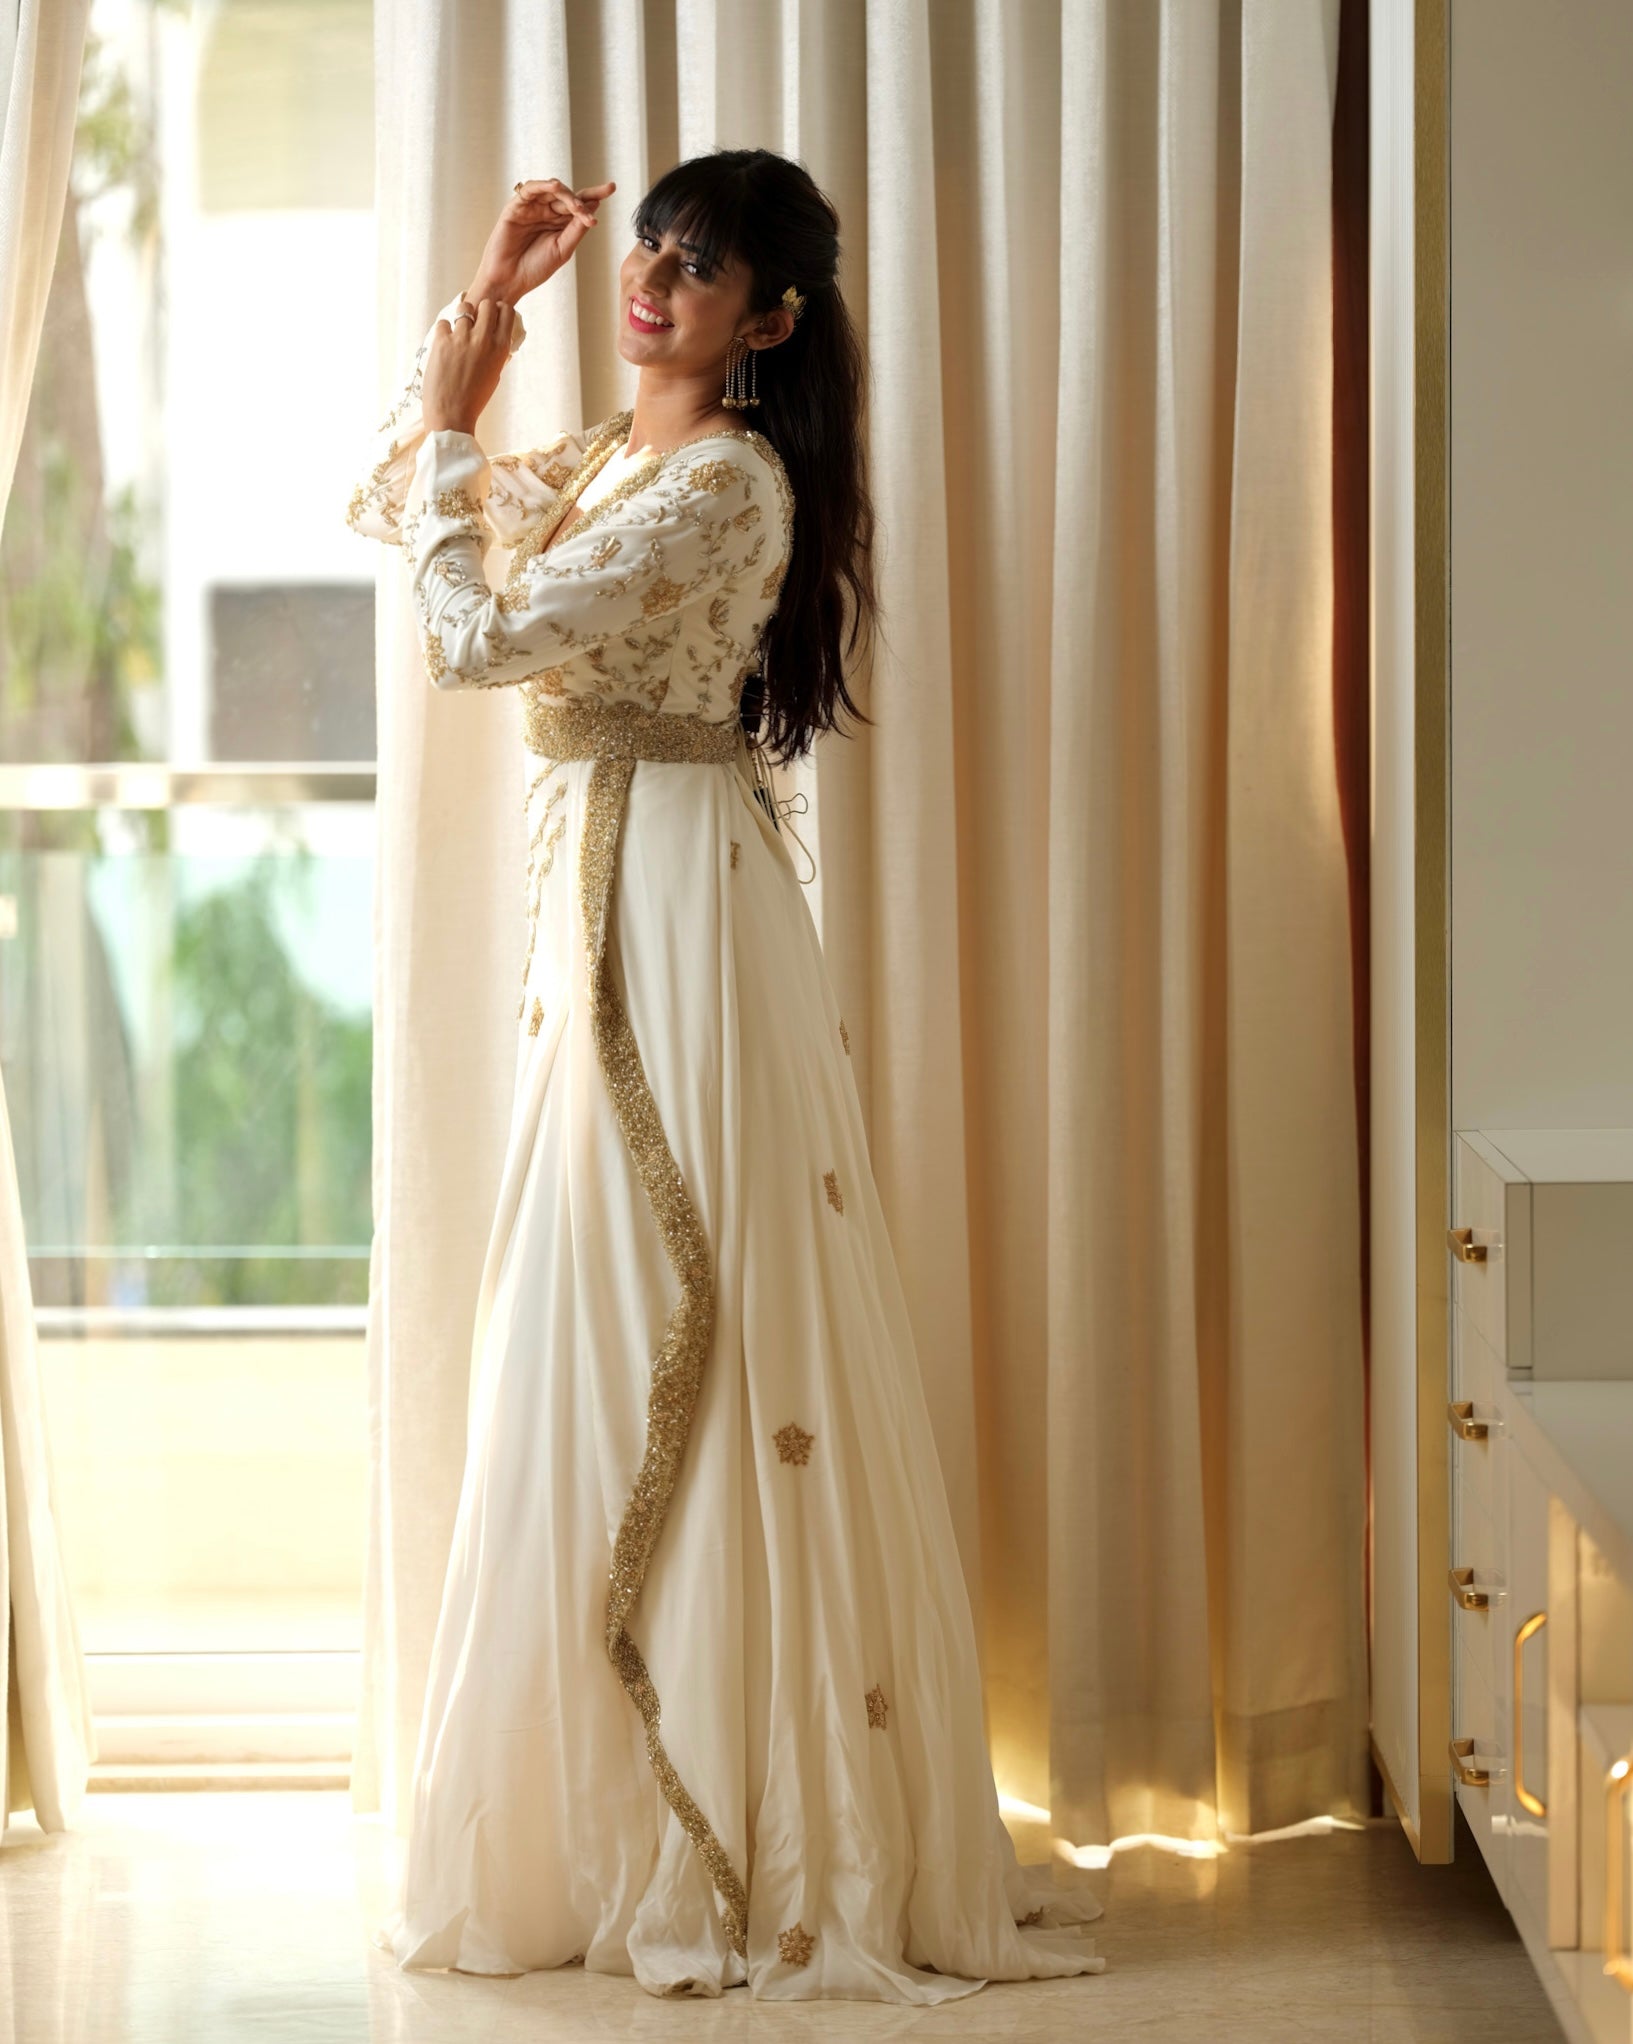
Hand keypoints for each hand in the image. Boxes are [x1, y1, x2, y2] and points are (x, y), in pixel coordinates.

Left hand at [423, 297, 515, 434]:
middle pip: (487, 304)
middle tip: (475, 322)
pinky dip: (444, 331)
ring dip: (462, 319)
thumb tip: (491, 336)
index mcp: (500, 349)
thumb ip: (494, 353)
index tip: (492, 318)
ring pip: (464, 309)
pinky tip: (444, 346)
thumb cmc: (474, 400)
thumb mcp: (494, 375)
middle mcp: (483, 339)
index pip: (506, 311)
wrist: (451, 417)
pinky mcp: (441, 341)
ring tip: (458, 335)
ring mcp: (461, 338)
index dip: (498, 311)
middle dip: (481, 310)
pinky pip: (444, 323)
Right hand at [467, 176, 616, 303]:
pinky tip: (554, 187)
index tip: (612, 187)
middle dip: (581, 201)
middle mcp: (547, 212)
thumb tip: (593, 208)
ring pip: (552, 190)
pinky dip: (543, 185)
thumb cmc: (535, 269)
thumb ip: (577, 228)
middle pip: (568, 196)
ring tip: (576, 206)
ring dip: (566, 194)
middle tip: (588, 213)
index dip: (595, 195)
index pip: (580, 205)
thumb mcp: (563, 249)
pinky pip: (531, 189)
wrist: (509, 281)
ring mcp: (532, 208)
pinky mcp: (516, 206)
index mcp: (560, 224)